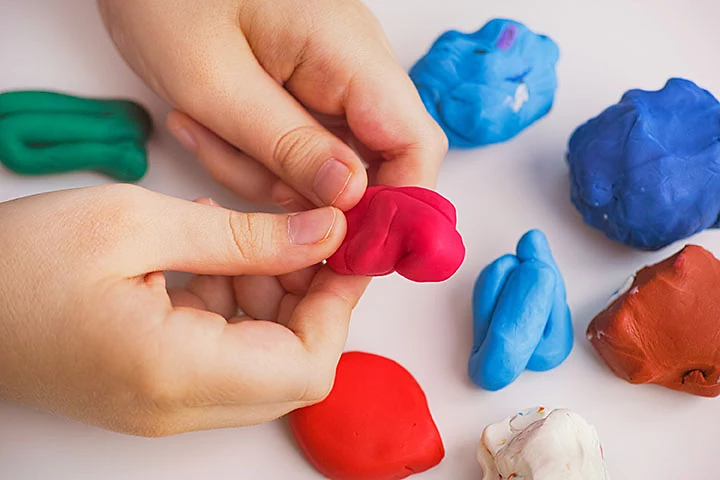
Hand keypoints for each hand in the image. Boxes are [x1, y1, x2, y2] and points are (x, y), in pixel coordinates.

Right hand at [0, 184, 367, 435]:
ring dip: (269, 298)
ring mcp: (166, 405)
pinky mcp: (156, 389)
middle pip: (293, 369)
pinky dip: (234, 306)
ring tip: (232, 240)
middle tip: (293, 234)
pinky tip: (204, 259)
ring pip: (263, 361)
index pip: (307, 367)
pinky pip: (226, 356)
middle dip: (308, 297)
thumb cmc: (19, 262)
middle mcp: (178, 407)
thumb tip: (327, 235)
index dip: (337, 306)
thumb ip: (244, 237)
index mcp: (175, 373)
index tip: (344, 247)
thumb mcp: (136, 224)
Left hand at [97, 0, 447, 210]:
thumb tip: (353, 199)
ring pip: (327, 160)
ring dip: (267, 170)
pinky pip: (298, 141)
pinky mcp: (304, 81)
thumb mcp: (216, 83)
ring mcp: (330, 73)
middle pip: (372, 163)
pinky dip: (257, 151)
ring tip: (204, 131)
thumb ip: (288, 146)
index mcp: (349, 55)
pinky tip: (208, 124)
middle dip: (310, 195)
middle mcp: (354, 64)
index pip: (415, 147)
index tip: (350, 252)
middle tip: (245, 189)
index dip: (397, 210)